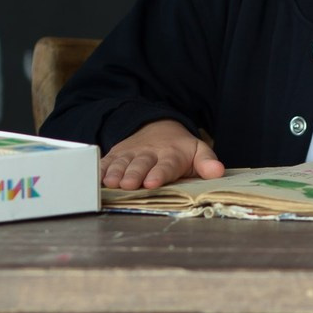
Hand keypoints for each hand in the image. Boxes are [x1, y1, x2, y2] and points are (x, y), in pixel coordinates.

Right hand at [100, 119, 224, 189]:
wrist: (156, 127)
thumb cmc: (180, 148)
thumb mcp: (198, 151)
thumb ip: (207, 162)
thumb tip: (218, 172)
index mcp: (171, 155)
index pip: (165, 166)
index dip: (159, 174)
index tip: (152, 182)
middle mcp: (149, 154)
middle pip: (140, 165)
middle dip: (134, 174)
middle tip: (128, 184)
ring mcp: (130, 154)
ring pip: (122, 163)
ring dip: (115, 172)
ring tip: (111, 182)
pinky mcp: (116, 154)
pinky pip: (107, 161)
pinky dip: (100, 168)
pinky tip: (94, 177)